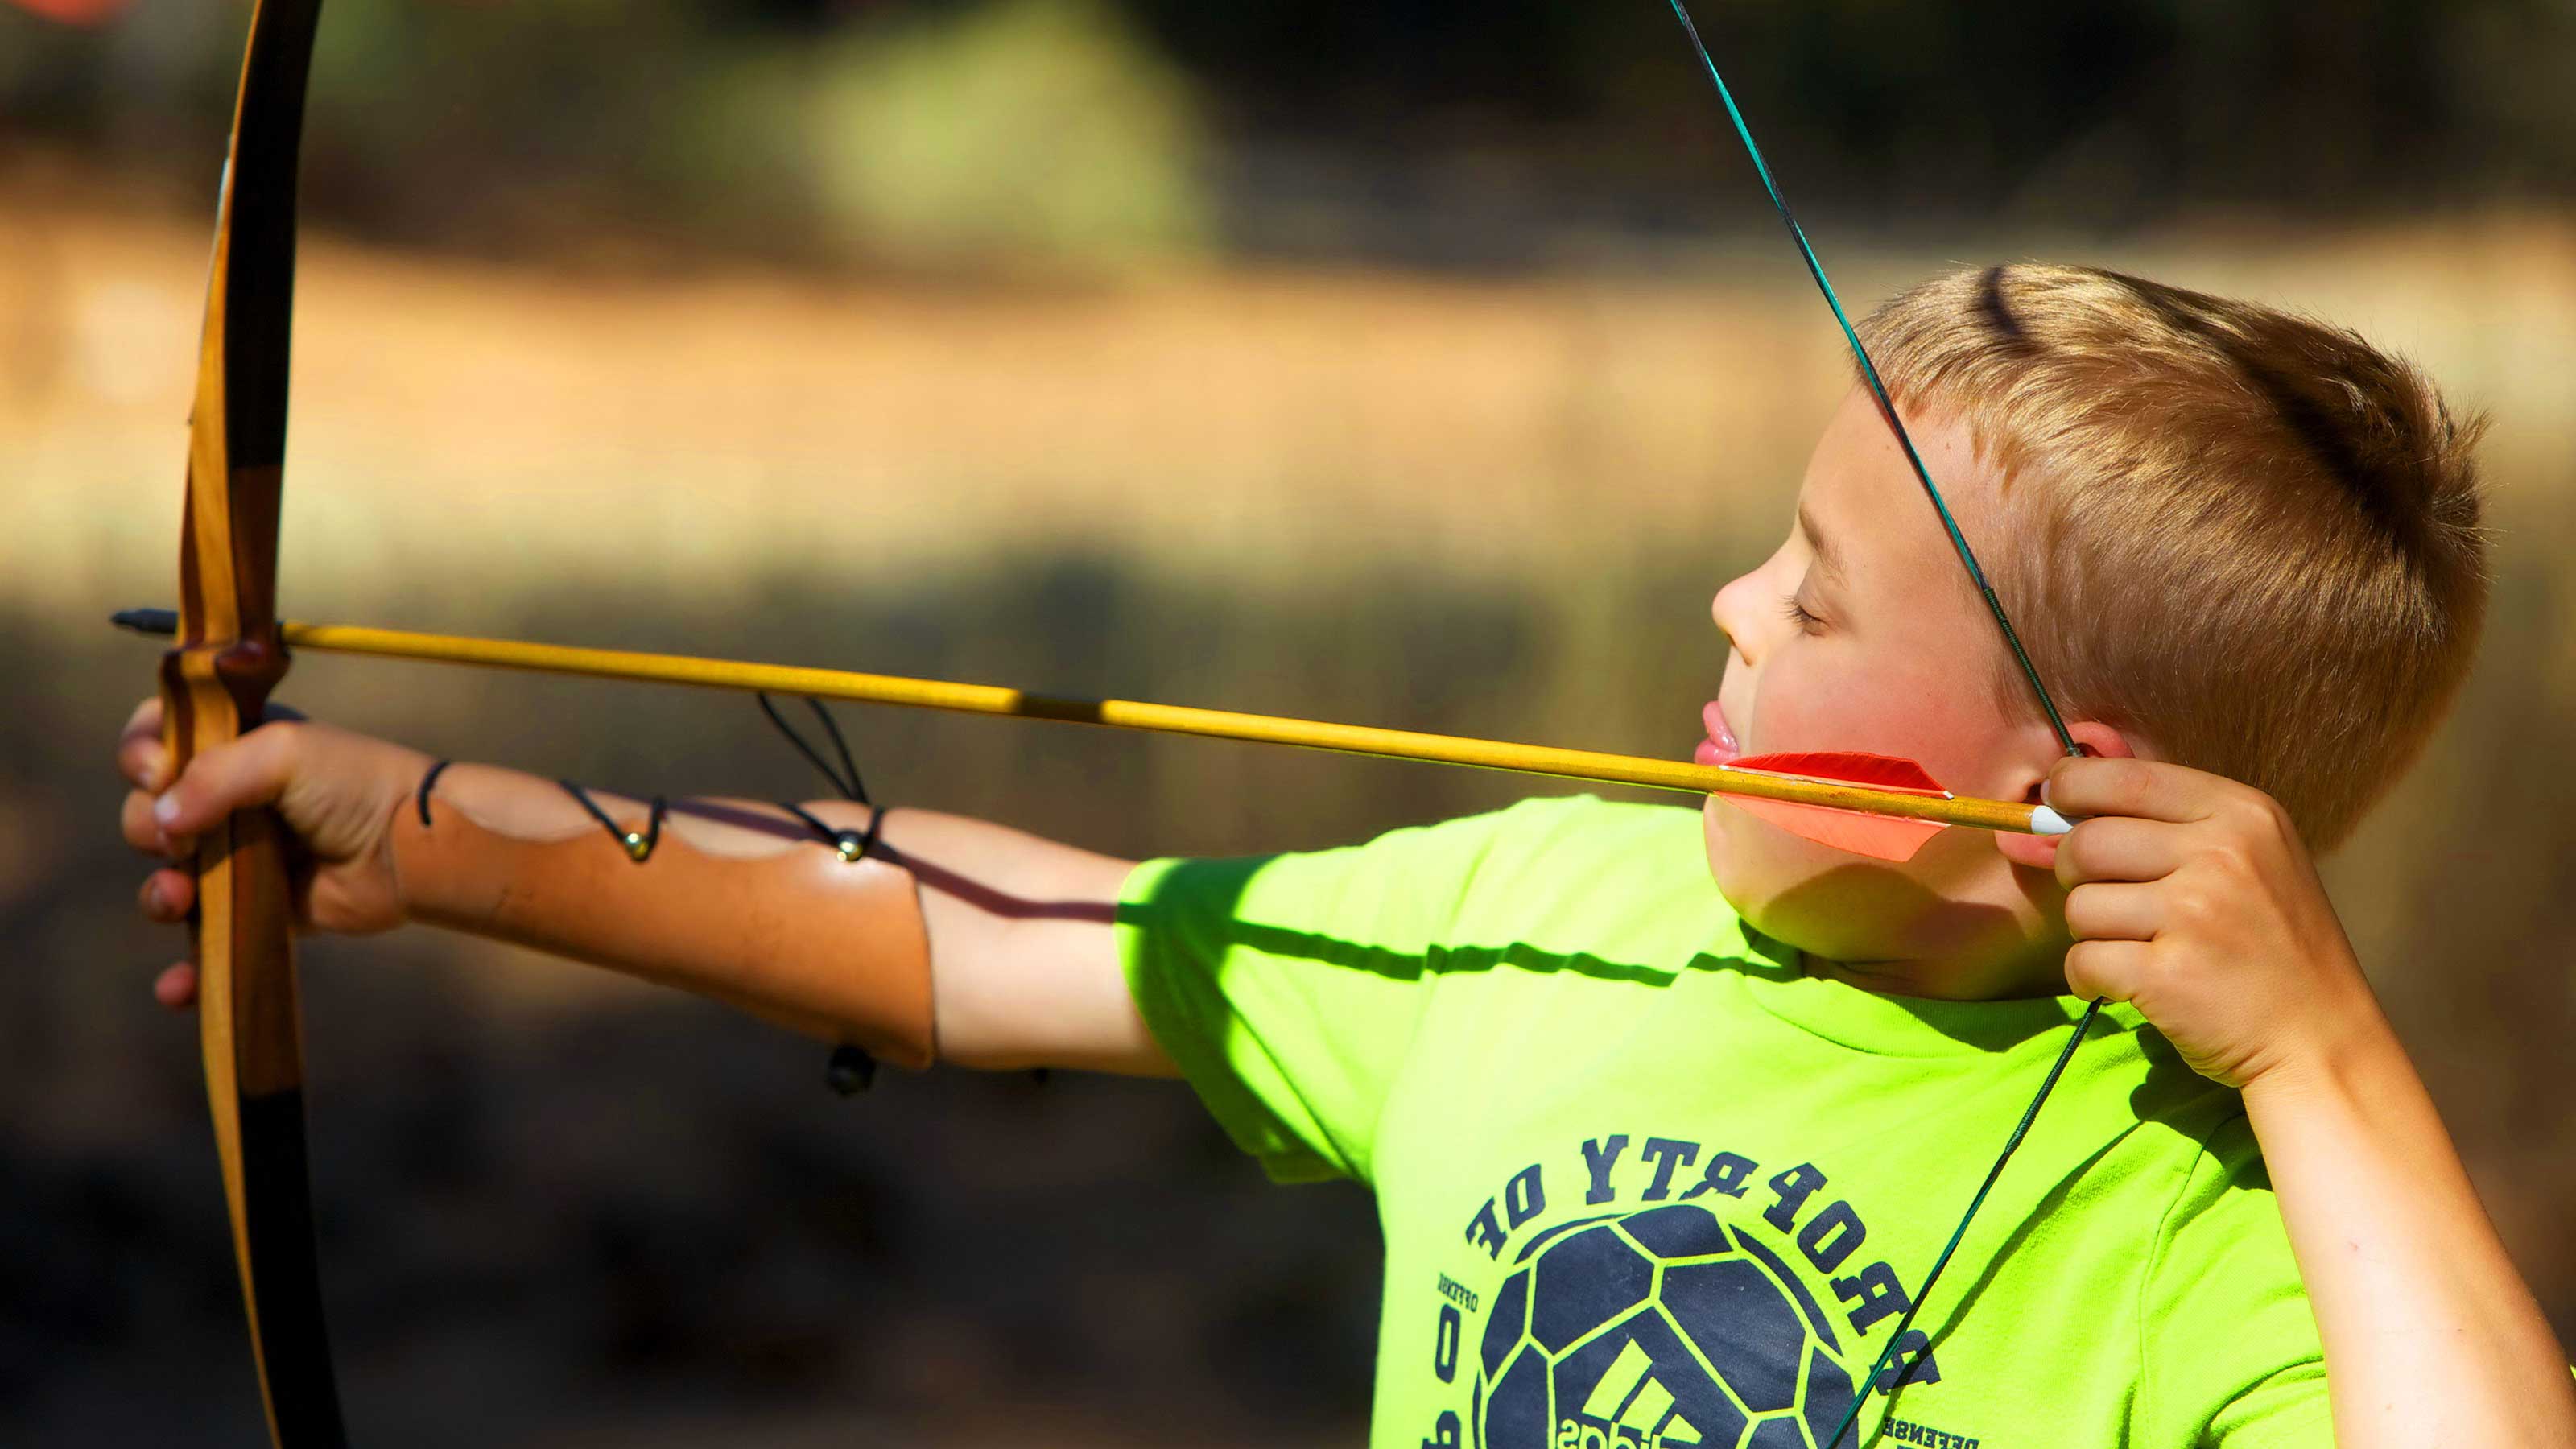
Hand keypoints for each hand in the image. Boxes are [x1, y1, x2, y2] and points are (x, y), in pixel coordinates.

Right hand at [118, 697, 430, 1009]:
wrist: (412, 848)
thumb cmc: (357, 785)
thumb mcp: (285, 754)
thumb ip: (214, 775)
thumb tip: (162, 819)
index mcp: (233, 746)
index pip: (157, 738)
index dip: (140, 755)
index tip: (155, 771)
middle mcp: (229, 799)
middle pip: (148, 813)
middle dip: (146, 827)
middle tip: (180, 841)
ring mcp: (238, 858)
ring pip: (167, 878)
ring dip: (159, 894)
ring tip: (180, 897)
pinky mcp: (256, 910)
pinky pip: (206, 942)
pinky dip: (186, 969)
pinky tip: (177, 987)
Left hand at [2046, 755, 2381, 1090]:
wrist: (2322, 1041)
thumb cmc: (2274, 947)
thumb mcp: (2251, 858)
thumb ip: (2170, 821)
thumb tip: (2059, 792)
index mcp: (2241, 814)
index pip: (2124, 777)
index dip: (2072, 786)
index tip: (2057, 804)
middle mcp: (2221, 854)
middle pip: (2086, 843)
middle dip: (2075, 873)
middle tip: (2105, 900)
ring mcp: (2194, 914)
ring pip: (2079, 905)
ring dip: (2090, 934)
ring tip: (2135, 949)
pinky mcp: (2168, 973)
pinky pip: (2082, 961)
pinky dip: (2088, 979)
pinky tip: (2123, 985)